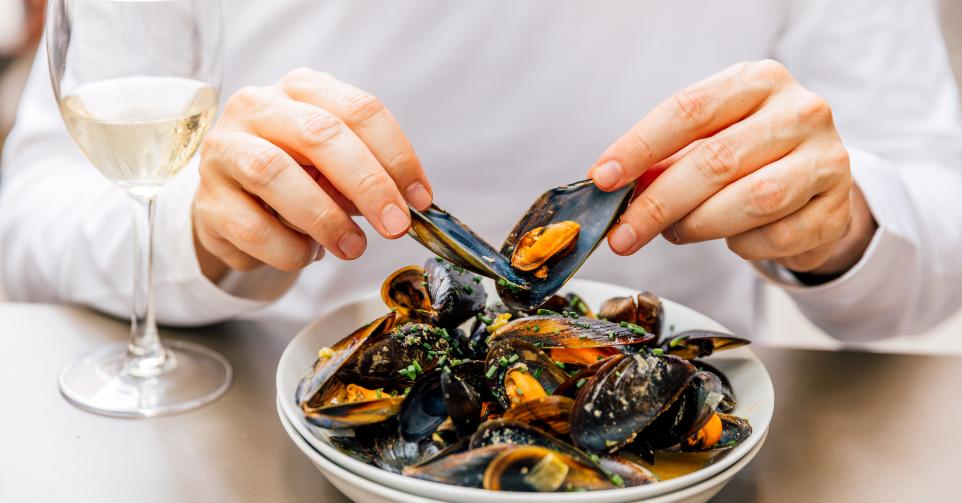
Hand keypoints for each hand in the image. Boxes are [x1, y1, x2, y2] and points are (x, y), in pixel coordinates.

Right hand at [192, 69, 432, 280]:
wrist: (231, 204)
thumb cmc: (295, 177)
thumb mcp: (334, 165)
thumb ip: (367, 174)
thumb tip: (404, 206)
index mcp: (301, 88)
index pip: (359, 110)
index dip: (397, 156)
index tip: (419, 198)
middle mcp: (258, 107)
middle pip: (319, 134)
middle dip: (367, 184)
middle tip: (395, 225)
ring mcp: (225, 150)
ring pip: (274, 173)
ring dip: (325, 217)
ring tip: (353, 246)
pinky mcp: (207, 200)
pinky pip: (252, 226)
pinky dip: (289, 248)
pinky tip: (306, 254)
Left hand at [589, 59, 874, 275]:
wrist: (815, 181)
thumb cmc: (749, 155)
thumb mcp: (707, 140)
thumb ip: (664, 160)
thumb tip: (612, 188)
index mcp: (759, 81)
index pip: (689, 109)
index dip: (640, 146)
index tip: (602, 179)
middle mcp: (800, 111)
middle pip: (716, 160)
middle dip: (658, 204)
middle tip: (623, 235)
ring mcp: (827, 158)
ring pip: (752, 200)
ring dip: (699, 225)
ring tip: (676, 232)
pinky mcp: (837, 207)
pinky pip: (778, 236)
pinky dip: (743, 245)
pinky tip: (733, 239)